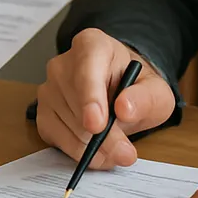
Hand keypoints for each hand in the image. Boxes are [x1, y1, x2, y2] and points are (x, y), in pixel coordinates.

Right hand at [36, 29, 176, 168]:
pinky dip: (79, 152)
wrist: (120, 94)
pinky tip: (97, 148)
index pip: (86, 69)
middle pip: (77, 105)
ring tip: (116, 146)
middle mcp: (63, 64)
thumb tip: (125, 109)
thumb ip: (146, 98)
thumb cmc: (134, 88)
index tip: (98, 125)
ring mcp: (49, 89)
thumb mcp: (155, 91)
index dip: (90, 98)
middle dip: (103, 136)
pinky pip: (57, 140)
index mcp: (92, 45)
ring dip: (94, 147)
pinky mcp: (42, 113)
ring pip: (68, 126)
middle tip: (126, 153)